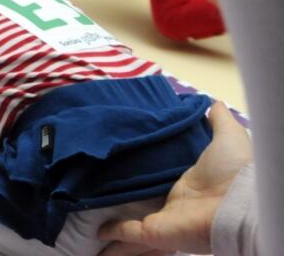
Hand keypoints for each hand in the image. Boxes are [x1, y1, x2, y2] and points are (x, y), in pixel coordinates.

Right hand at [97, 102, 252, 255]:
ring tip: (95, 217)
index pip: (160, 175)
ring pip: (132, 223)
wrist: (241, 205)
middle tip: (102, 185)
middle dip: (126, 200)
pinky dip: (114, 233)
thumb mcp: (227, 136)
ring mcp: (163, 218)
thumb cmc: (233, 171)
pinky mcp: (155, 231)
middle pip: (143, 202)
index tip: (127, 153)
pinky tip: (99, 231)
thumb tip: (209, 101)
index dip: (145, 167)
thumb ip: (217, 119)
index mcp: (187, 182)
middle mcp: (173, 201)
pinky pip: (129, 233)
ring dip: (116, 224)